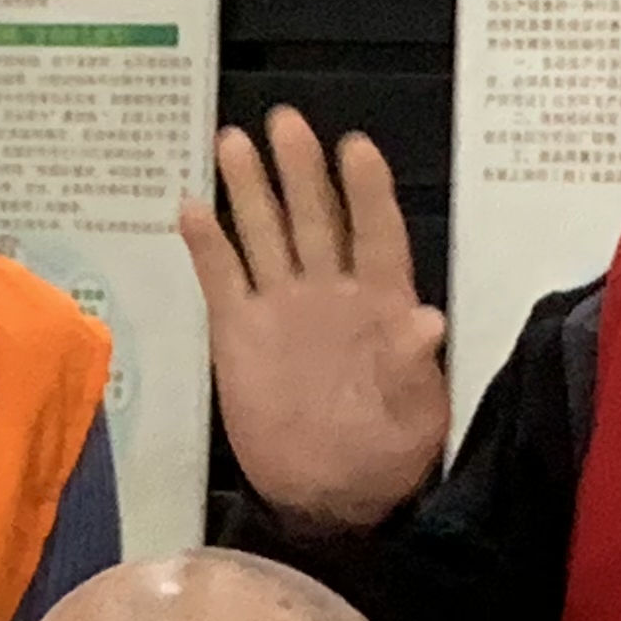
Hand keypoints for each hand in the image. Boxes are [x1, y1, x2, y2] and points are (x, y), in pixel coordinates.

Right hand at [178, 106, 449, 536]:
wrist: (327, 498)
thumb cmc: (383, 455)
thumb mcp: (412, 417)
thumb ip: (411, 367)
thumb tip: (428, 323)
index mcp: (379, 306)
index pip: (375, 234)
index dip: (366, 192)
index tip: (356, 149)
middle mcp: (329, 293)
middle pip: (315, 218)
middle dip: (300, 170)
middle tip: (285, 122)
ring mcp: (281, 309)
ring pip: (265, 235)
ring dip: (251, 189)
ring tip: (233, 143)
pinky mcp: (239, 333)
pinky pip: (221, 280)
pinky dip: (207, 246)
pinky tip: (192, 208)